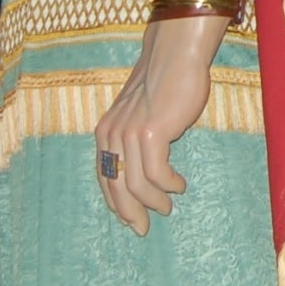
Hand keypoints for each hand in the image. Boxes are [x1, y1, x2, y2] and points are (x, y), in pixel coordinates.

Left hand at [91, 37, 212, 233]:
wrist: (175, 56)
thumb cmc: (164, 84)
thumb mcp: (139, 115)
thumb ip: (134, 139)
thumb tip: (143, 170)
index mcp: (106, 132)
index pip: (105, 177)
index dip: (117, 202)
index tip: (130, 220)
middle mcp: (111, 135)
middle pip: (116, 187)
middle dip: (130, 212)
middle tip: (144, 228)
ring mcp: (129, 134)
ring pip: (136, 185)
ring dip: (154, 201)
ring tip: (168, 205)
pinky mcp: (150, 133)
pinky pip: (157, 173)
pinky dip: (168, 185)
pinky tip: (179, 185)